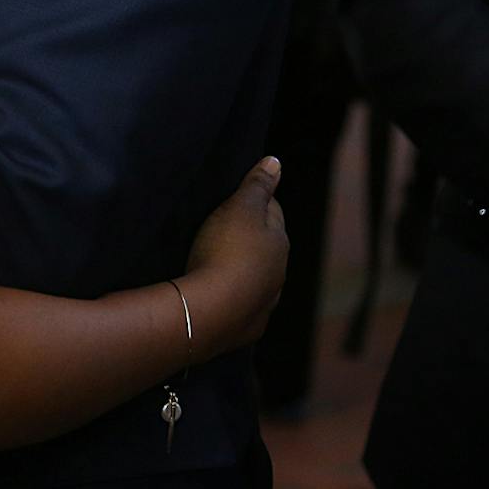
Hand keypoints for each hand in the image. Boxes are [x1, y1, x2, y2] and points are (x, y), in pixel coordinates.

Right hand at [182, 156, 287, 354]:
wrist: (209, 313)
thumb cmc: (225, 251)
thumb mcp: (239, 209)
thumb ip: (257, 185)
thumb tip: (276, 162)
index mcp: (279, 243)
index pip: (273, 212)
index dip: (257, 201)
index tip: (238, 196)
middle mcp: (278, 274)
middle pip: (266, 247)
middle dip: (251, 237)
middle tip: (223, 226)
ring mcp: (264, 303)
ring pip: (257, 278)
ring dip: (244, 269)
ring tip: (218, 261)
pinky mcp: (245, 327)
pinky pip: (242, 306)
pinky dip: (235, 298)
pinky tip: (220, 295)